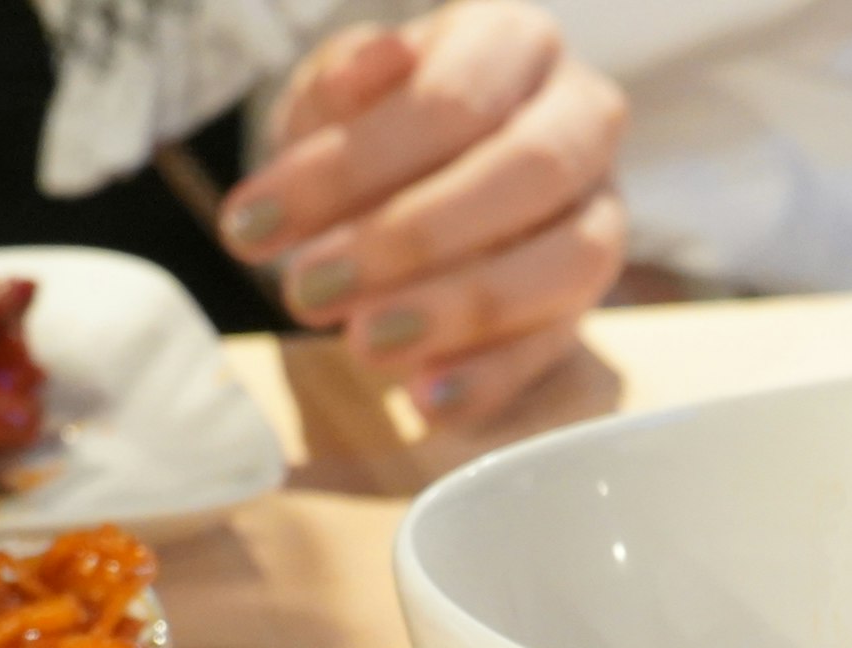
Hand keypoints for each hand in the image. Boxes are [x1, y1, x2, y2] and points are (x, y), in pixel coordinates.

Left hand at [216, 2, 626, 429]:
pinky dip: (492, 377)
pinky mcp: (589, 300)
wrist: (419, 183)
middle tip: (308, 291)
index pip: (451, 99)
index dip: (350, 167)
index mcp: (515, 42)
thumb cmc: (376, 128)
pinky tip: (425, 400)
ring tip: (364, 345)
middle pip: (526, 171)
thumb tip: (362, 74)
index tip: (250, 226)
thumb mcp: (335, 95)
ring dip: (460, 308)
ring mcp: (601, 211)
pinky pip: (560, 342)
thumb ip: (340, 86)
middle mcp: (581, 116)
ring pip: (569, 260)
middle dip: (410, 239)